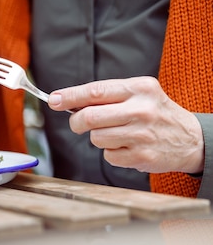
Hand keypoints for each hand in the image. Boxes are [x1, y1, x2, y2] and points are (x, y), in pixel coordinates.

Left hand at [48, 76, 203, 173]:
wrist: (191, 139)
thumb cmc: (155, 114)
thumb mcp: (139, 95)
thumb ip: (107, 96)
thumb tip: (66, 101)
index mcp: (139, 88)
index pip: (95, 91)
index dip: (70, 96)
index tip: (53, 100)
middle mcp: (141, 110)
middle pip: (89, 117)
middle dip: (76, 123)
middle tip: (78, 124)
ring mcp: (142, 134)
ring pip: (96, 138)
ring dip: (98, 138)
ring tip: (116, 134)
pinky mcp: (141, 156)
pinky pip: (108, 156)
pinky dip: (112, 153)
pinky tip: (127, 147)